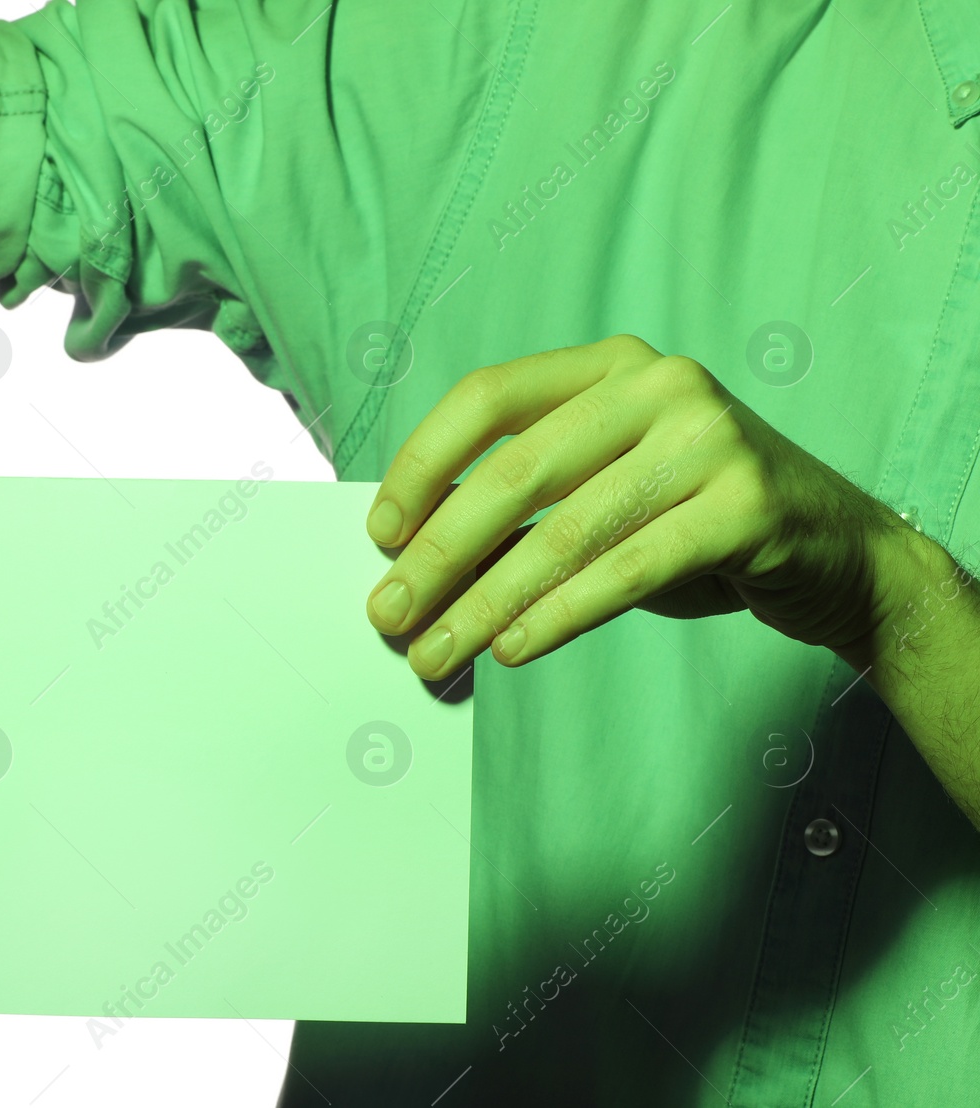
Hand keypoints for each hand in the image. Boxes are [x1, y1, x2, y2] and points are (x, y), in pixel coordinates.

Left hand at [363, 333, 911, 677]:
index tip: (379, 536)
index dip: (422, 465)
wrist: (838, 551)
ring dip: (487, 603)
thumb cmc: (690, 519)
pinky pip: (628, 570)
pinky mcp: (749, 505)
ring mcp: (711, 438)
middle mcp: (659, 385)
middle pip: (516, 472)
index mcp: (608, 365)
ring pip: (567, 532)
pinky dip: (560, 616)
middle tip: (389, 616)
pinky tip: (514, 649)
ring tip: (438, 653)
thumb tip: (409, 557)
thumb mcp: (602, 491)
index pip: (488, 397)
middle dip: (439, 554)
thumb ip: (523, 504)